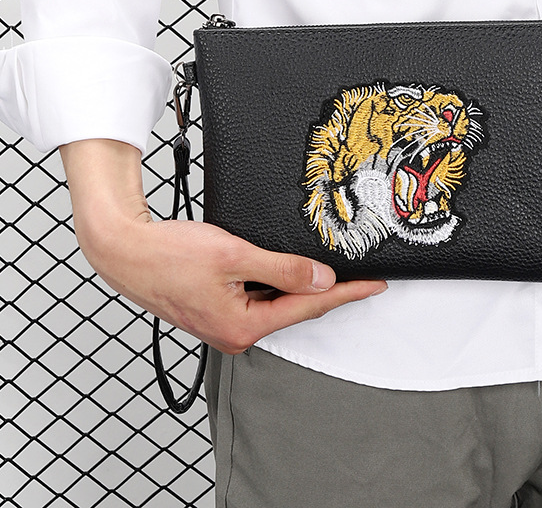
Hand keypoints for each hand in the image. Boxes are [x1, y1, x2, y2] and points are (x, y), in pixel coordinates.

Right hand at [60, 139, 386, 353]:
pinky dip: (275, 283)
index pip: (308, 307)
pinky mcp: (217, 309)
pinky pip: (258, 298)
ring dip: (299, 286)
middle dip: (327, 291)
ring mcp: (224, 323)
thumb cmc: (168, 255)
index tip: (374, 286)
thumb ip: (282, 269)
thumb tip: (321, 279)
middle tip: (361, 276)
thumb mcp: (235, 256)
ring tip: (328, 269)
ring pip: (276, 303)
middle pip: (295, 309)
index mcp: (242, 327)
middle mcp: (235, 333)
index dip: (346, 293)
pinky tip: (287, 271)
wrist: (125, 250)